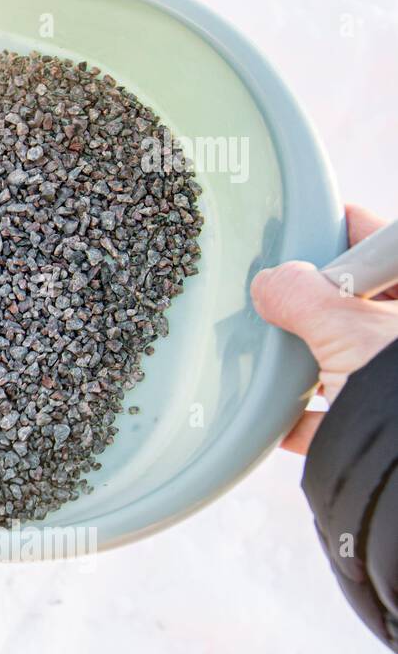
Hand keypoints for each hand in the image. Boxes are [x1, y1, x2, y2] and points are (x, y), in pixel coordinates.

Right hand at [251, 205, 397, 454]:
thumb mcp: (345, 325)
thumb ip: (299, 294)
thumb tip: (268, 283)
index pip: (372, 238)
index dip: (331, 230)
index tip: (293, 232)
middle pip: (354, 302)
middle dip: (312, 304)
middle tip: (273, 300)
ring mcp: (393, 378)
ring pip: (344, 357)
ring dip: (308, 361)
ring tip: (269, 357)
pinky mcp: (380, 422)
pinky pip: (335, 415)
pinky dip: (304, 418)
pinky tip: (277, 418)